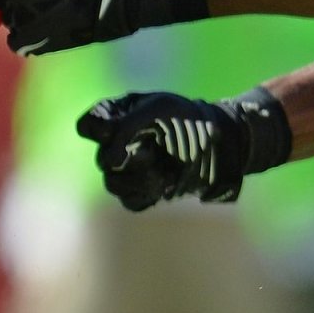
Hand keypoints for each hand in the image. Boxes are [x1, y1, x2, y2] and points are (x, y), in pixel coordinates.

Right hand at [75, 88, 289, 210]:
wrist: (224, 145)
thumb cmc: (190, 120)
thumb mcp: (158, 111)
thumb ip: (125, 129)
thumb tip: (108, 163)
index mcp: (119, 116)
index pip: (89, 126)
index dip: (100, 131)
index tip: (116, 130)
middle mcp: (121, 143)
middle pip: (102, 158)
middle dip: (127, 157)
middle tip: (152, 151)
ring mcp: (133, 169)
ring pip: (113, 183)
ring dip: (137, 179)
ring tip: (160, 171)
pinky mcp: (147, 191)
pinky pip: (130, 201)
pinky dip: (146, 193)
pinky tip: (165, 183)